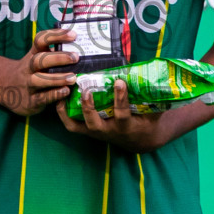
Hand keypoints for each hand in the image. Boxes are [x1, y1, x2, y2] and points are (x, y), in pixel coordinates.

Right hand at [0, 28, 77, 115]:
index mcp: (33, 54)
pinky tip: (65, 91)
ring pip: (39, 79)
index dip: (56, 36)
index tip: (73, 34)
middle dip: (58, 58)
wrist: (5, 88)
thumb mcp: (37, 60)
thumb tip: (81, 50)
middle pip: (39, 60)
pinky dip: (54, 94)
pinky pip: (42, 97)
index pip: (41, 40)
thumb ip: (54, 55)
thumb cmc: (31, 72)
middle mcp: (28, 68)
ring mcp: (28, 84)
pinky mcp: (30, 101)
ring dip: (57, 78)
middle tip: (75, 57)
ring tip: (73, 78)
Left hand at [56, 77, 177, 152]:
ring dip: (71, 111)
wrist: (140, 140)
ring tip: (66, 93)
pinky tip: (60, 100)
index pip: (122, 113)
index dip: (120, 98)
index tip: (119, 82)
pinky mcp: (88, 131)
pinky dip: (63, 115)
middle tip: (86, 90)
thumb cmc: (147, 121)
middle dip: (88, 107)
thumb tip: (153, 72)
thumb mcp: (153, 111)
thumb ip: (153, 95)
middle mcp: (109, 131)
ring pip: (80, 126)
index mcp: (125, 126)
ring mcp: (96, 132)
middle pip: (94, 123)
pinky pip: (72, 126)